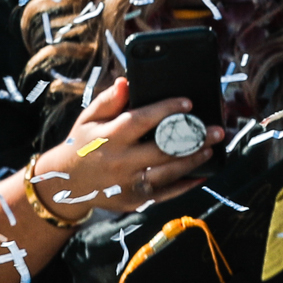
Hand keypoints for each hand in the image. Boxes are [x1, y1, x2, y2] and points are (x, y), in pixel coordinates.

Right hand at [36, 76, 219, 218]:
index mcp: (108, 138)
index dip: (165, 110)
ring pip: (167, 173)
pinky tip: (203, 174)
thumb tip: (127, 81)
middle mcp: (119, 162)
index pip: (140, 120)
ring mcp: (127, 184)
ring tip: (211, 147)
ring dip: (193, 160)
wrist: (65, 184)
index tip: (188, 102)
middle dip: (192, 138)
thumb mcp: (89, 120)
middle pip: (161, 150)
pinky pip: (164, 194)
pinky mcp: (133, 201)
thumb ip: (109, 100)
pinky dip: (185, 185)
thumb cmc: (83, 144)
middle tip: (217, 129)